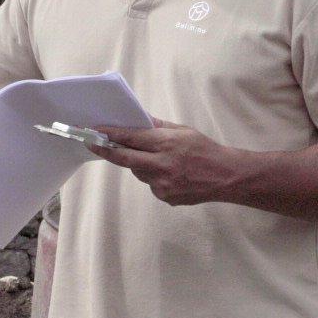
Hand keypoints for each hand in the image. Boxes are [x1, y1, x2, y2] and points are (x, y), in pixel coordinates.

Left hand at [88, 118, 244, 206]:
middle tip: (92, 143)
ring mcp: (162, 184)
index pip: (131, 138)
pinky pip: (150, 184)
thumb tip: (137, 120)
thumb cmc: (205, 150)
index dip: (111, 134)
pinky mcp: (165, 196)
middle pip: (125, 158)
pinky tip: (170, 173)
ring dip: (139, 163)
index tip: (95, 131)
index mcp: (167, 144)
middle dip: (107, 150)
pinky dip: (154, 176)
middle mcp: (162, 165)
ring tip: (158, 158)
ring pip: (138, 172)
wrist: (225, 177)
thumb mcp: (183, 131)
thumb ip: (158, 127)